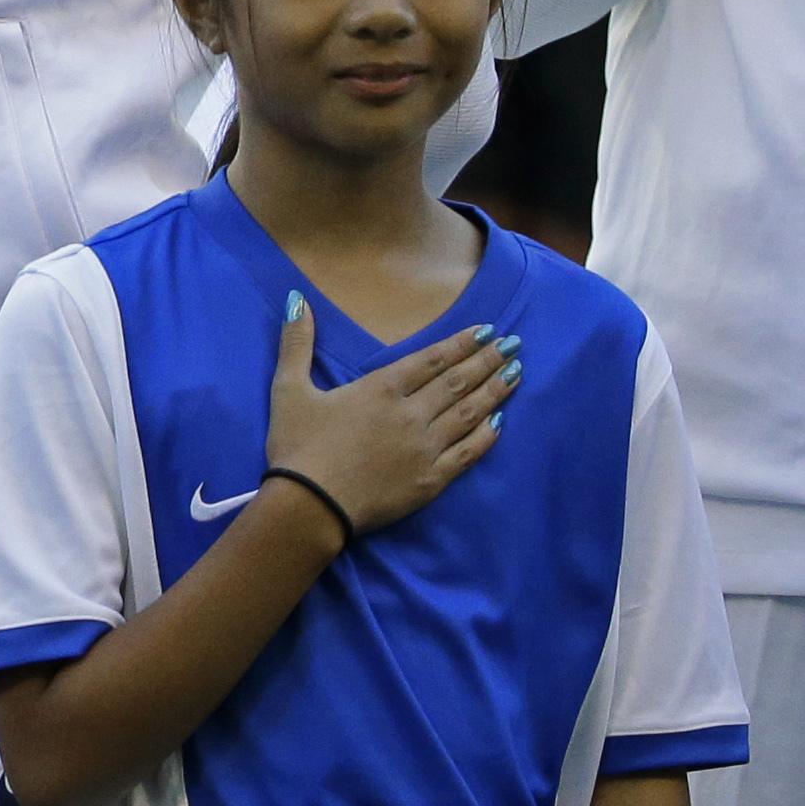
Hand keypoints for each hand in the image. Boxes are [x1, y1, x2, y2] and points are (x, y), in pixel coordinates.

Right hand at [257, 294, 515, 541]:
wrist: (309, 506)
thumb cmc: (297, 447)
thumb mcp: (288, 389)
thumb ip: (296, 342)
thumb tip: (295, 298)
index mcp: (381, 388)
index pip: (432, 359)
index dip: (462, 343)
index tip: (488, 330)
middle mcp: (412, 413)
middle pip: (458, 382)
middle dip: (488, 360)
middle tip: (514, 344)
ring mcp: (425, 448)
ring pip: (469, 413)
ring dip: (495, 391)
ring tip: (516, 373)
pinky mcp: (431, 480)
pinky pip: (467, 453)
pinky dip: (486, 436)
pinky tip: (500, 423)